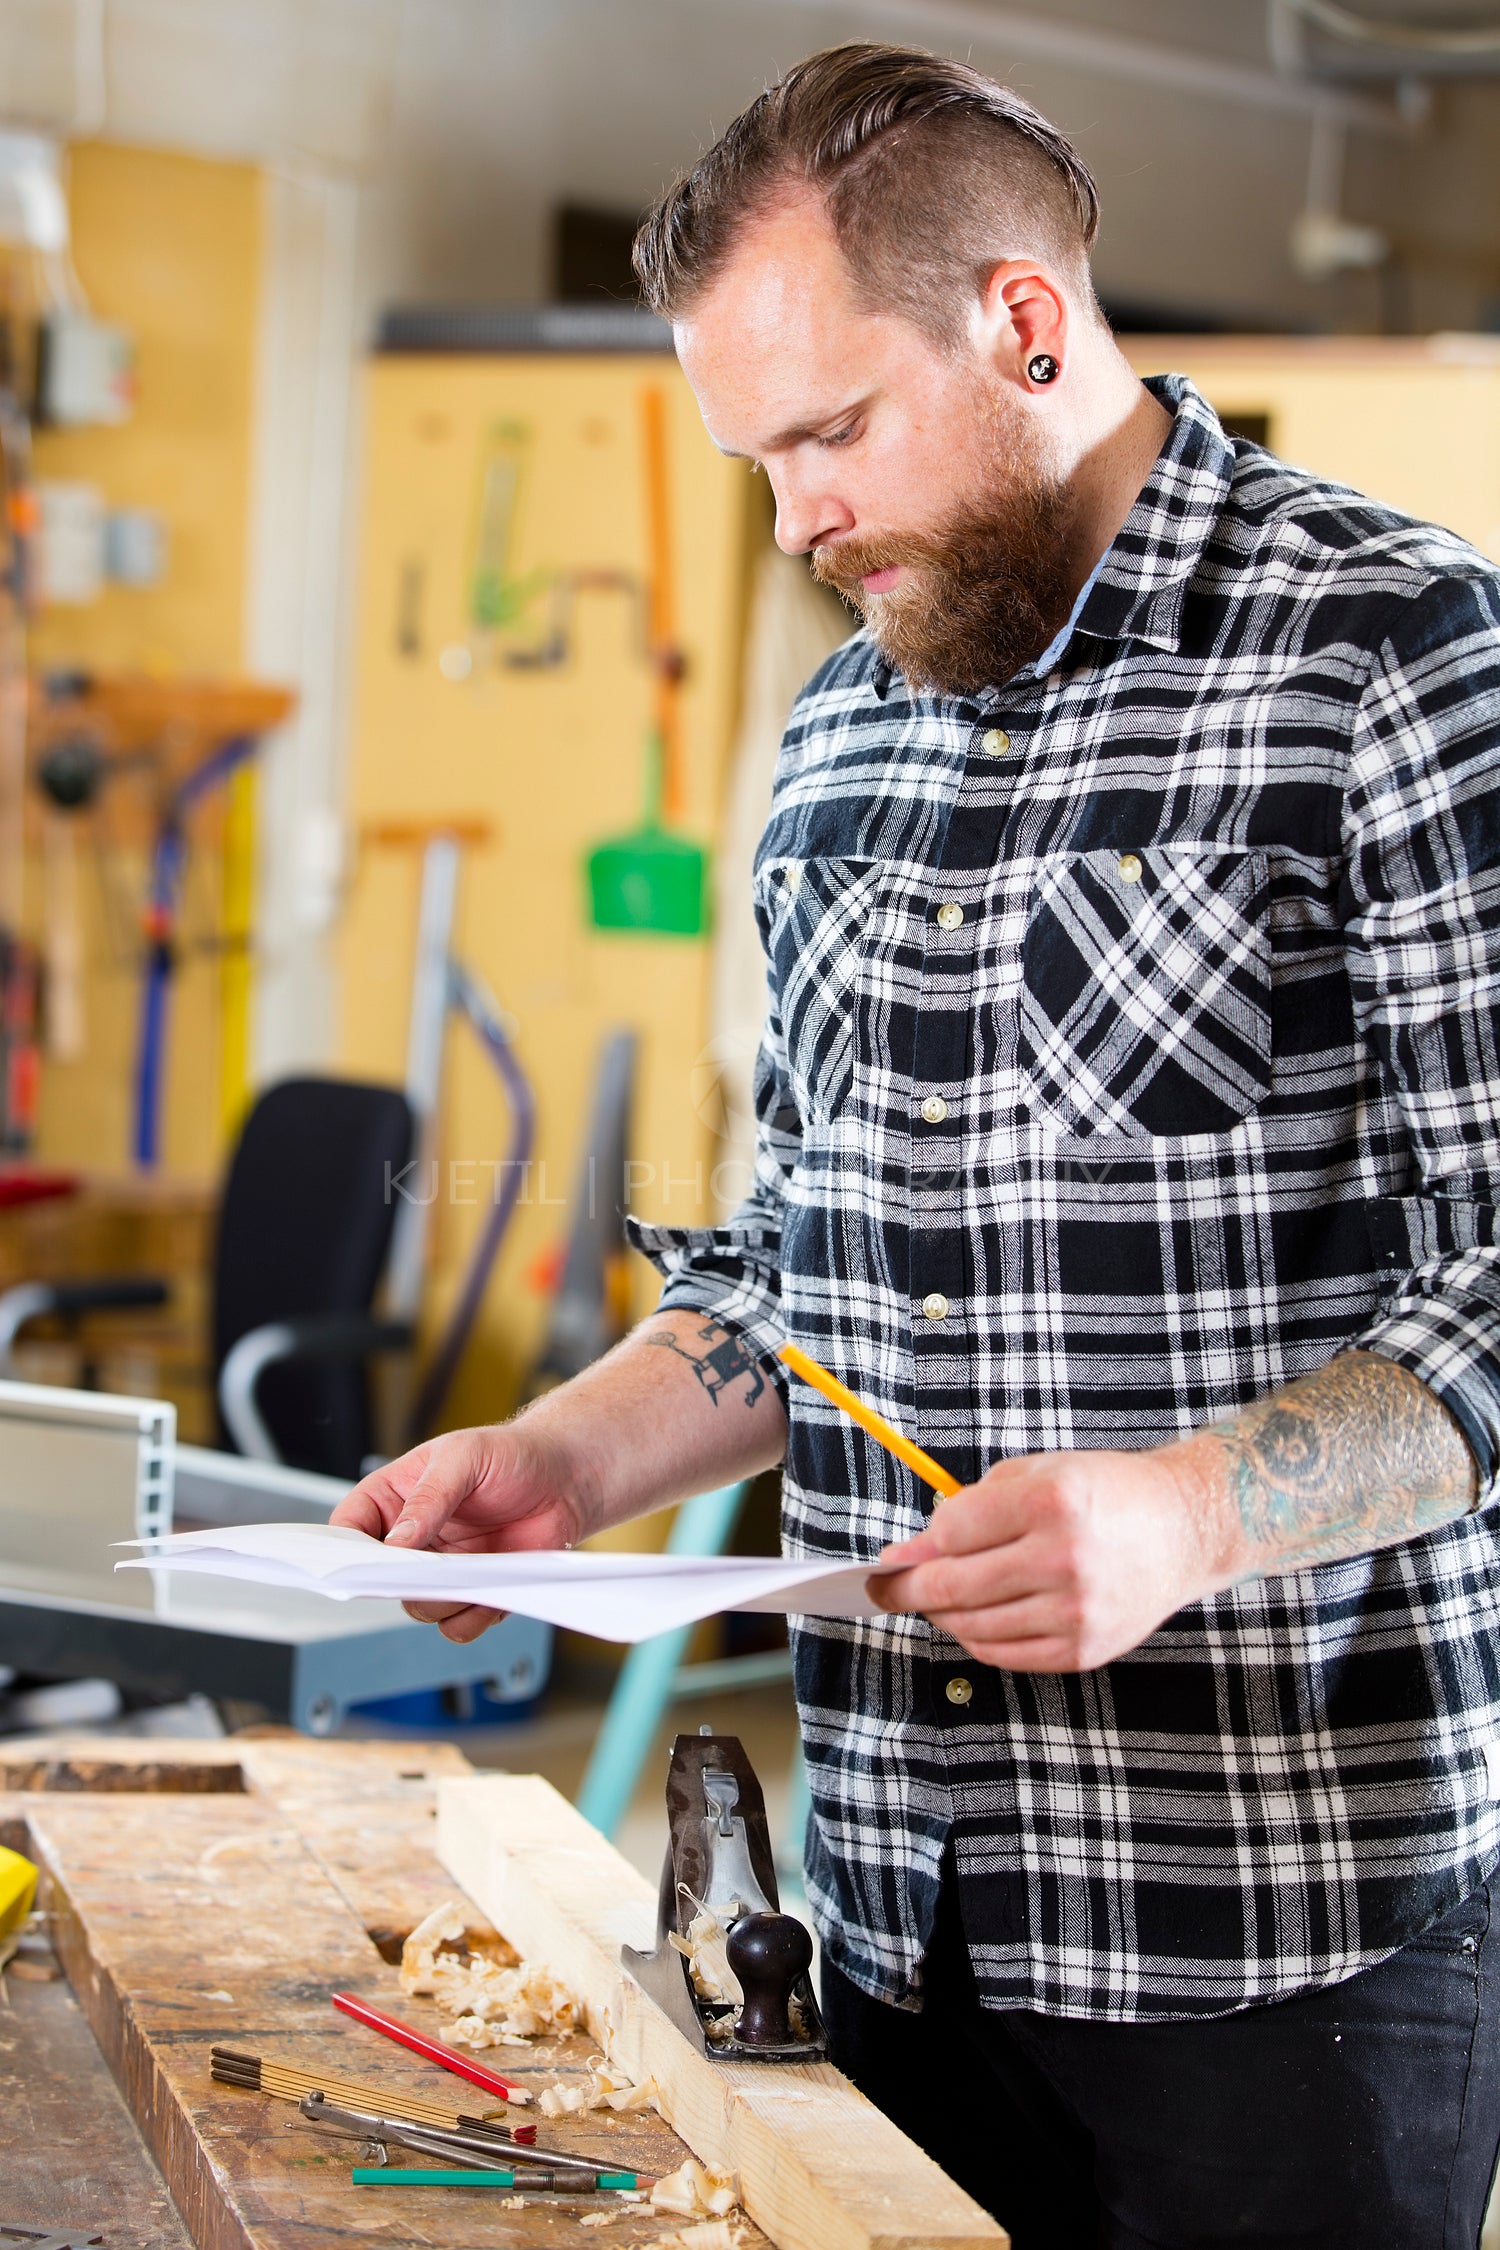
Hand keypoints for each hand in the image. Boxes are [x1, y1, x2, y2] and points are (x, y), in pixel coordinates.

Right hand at [331, 1420, 590, 1643]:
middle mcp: (415, 1538)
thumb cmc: (512, 1454)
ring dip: (438, 1601)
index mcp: (396, 1497)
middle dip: (397, 1581)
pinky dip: (471, 1617)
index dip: (344, 1548)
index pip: (349, 1527)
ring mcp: (444, 1569)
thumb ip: (429, 1497)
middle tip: (423, 1571)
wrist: (567, 1477)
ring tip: (468, 1576)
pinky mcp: (476, 1592)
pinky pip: (458, 1624)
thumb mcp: (463, 1457)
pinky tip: (491, 1592)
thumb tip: (398, 1541)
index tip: (355, 1563)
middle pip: (379, 1579)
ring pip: (418, 1607)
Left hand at [871, 1442, 1226, 1671]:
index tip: (901, 1553)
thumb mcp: (1037, 1475)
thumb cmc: (1105, 1493)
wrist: (1184, 1528)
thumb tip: (908, 1554)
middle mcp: (1064, 1558)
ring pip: (973, 1626)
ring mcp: (1076, 1610)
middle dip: (908, 1589)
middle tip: (888, 1589)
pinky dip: (977, 1639)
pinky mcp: (1084, 1649)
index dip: (921, 1544)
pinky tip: (975, 1619)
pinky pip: (1004, 1655)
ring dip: (943, 1614)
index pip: (951, 1532)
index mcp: (1051, 1502)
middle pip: (953, 1586)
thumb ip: (970, 1509)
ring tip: (939, 1598)